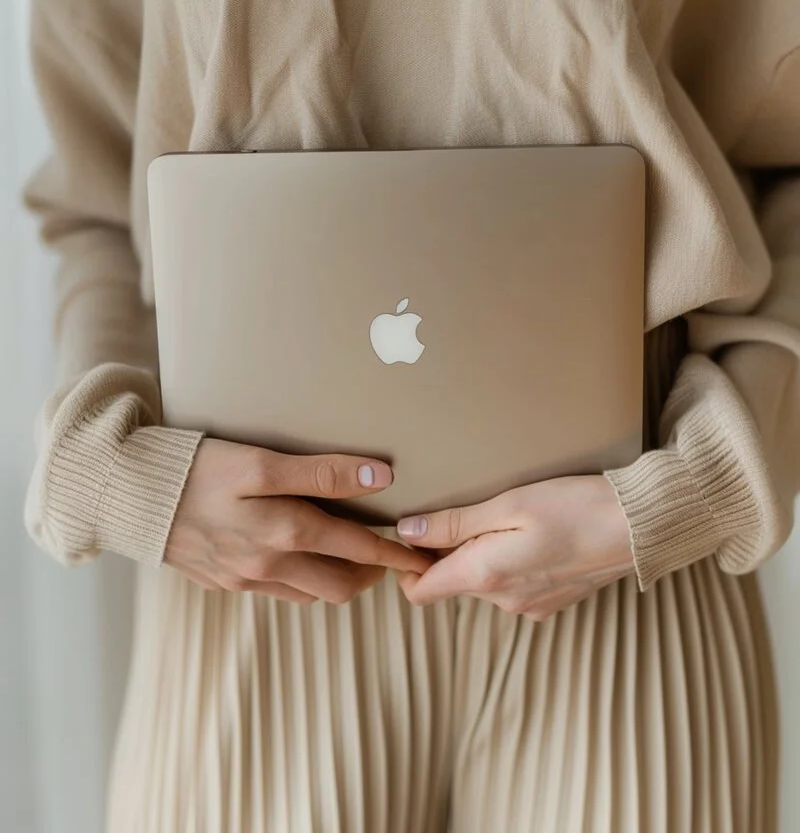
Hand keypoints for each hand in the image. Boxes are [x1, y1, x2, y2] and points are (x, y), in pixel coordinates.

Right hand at [165, 438, 432, 602]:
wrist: (126, 495)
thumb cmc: (196, 467)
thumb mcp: (261, 461)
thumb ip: (321, 472)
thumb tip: (380, 479)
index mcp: (284, 534)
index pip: (359, 550)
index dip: (396, 554)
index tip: (422, 557)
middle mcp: (268, 566)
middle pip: (340, 586)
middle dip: (371, 573)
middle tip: (389, 553)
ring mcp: (244, 579)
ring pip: (309, 593)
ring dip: (338, 579)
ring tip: (351, 553)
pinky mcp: (222, 581)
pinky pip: (277, 592)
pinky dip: (302, 580)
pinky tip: (301, 556)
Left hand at [394, 475, 633, 618]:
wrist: (640, 527)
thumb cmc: (575, 506)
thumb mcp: (509, 503)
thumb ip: (455, 523)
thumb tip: (408, 531)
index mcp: (487, 576)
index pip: (421, 592)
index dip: (406, 566)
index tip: (410, 536)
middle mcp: (505, 601)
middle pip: (452, 582)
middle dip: (447, 551)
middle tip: (461, 508)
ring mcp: (530, 606)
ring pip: (483, 582)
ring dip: (481, 554)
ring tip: (503, 516)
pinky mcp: (552, 602)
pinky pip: (513, 585)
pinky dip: (509, 562)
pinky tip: (531, 534)